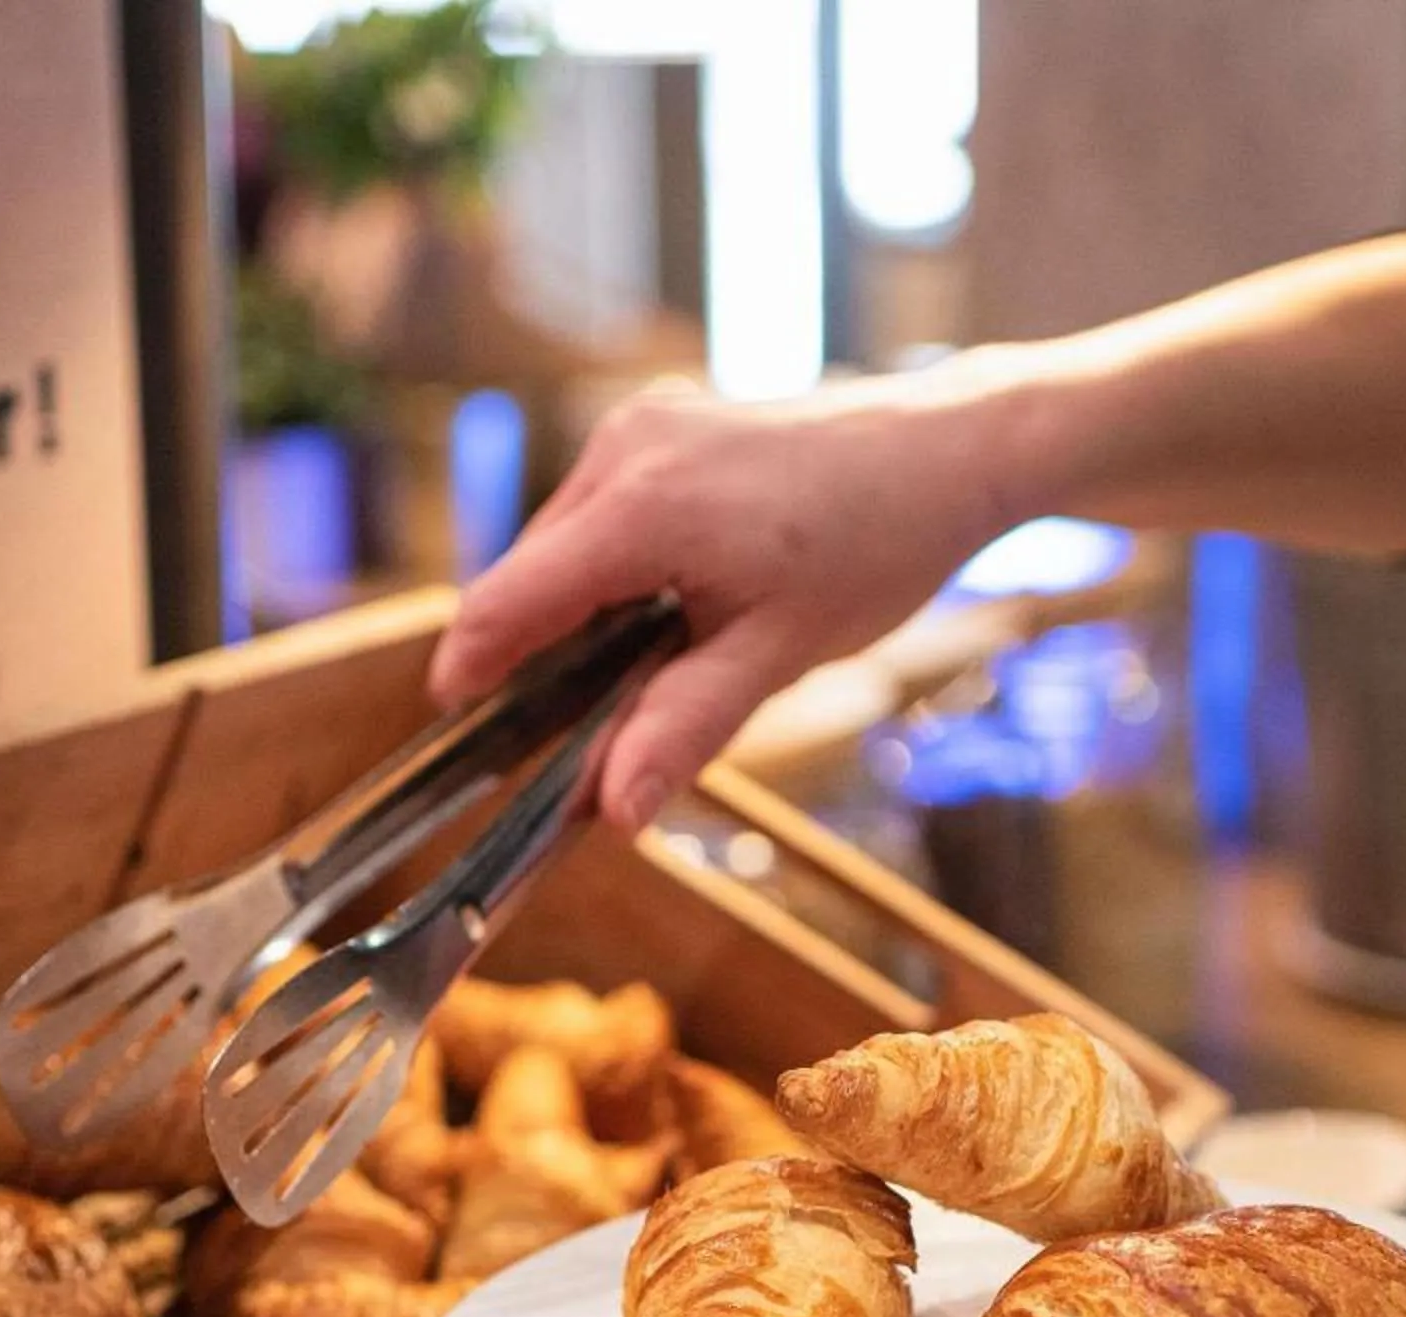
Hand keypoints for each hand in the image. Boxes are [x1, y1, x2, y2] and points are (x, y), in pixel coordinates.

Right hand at [427, 367, 1029, 829]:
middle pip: (529, 571)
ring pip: (565, 538)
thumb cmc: (877, 545)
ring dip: (580, 606)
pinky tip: (670, 605)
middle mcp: (622, 449)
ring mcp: (642, 423)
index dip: (471, 669)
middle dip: (539, 649)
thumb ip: (682, 728)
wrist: (947, 451)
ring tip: (648, 664)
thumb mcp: (778, 655)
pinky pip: (603, 505)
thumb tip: (609, 810)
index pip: (506, 600)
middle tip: (579, 728)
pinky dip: (613, 561)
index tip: (458, 726)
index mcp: (638, 507)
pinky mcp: (665, 419)